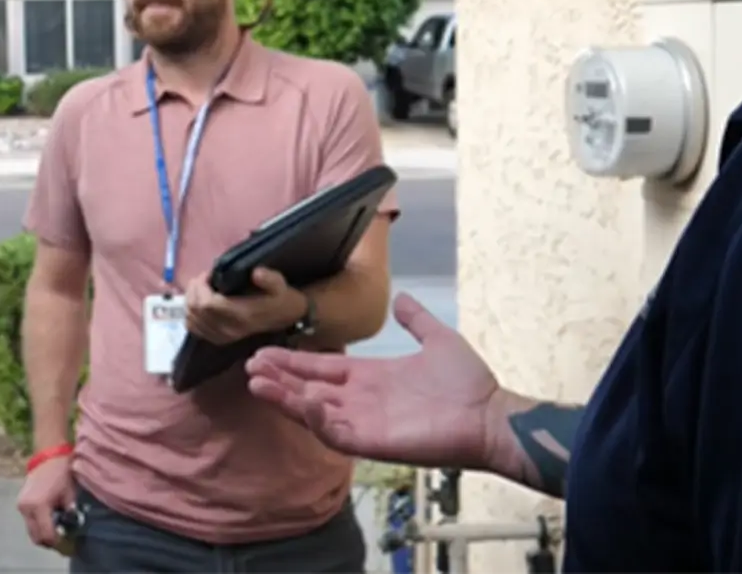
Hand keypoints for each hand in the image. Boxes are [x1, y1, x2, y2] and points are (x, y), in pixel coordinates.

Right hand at [15, 456, 74, 550]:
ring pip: (31, 531)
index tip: (68, 545)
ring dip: (43, 534)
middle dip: (49, 542)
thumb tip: (71, 529)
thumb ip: (69, 515)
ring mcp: (21, 506)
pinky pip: (29, 522)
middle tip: (63, 542)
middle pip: (36, 537)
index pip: (47, 535)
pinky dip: (38, 525)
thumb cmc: (61, 474)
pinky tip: (50, 520)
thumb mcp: (70, 496)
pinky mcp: (20, 503)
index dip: (58, 543)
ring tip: (57, 531)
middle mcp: (26, 508)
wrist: (48, 456)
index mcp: (39, 506)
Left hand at [185, 267, 307, 344]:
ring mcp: (222, 337)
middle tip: (203, 278)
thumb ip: (269, 279)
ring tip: (201, 287)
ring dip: (190, 299)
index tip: (209, 274)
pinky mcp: (217, 339)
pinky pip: (193, 327)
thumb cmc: (279, 297)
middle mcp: (229, 329)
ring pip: (191, 318)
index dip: (201, 287)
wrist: (282, 317)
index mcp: (242, 315)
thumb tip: (256, 273)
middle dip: (194, 290)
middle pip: (196, 310)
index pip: (208, 304)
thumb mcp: (279, 284)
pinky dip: (190, 313)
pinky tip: (199, 302)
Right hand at [244, 293, 510, 472]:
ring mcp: (365, 423)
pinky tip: (305, 398)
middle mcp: (361, 401)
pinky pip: (336, 434)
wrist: (491, 415)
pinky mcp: (373, 442)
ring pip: (313, 413)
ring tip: (258, 384)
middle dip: (278, 379)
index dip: (292, 361)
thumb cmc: (467, 384)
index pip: (321, 368)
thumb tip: (402, 298)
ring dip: (286, 399)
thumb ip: (416, 320)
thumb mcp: (438, 340)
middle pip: (308, 390)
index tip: (264, 352)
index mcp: (370, 377)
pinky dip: (317, 419)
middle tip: (250, 367)